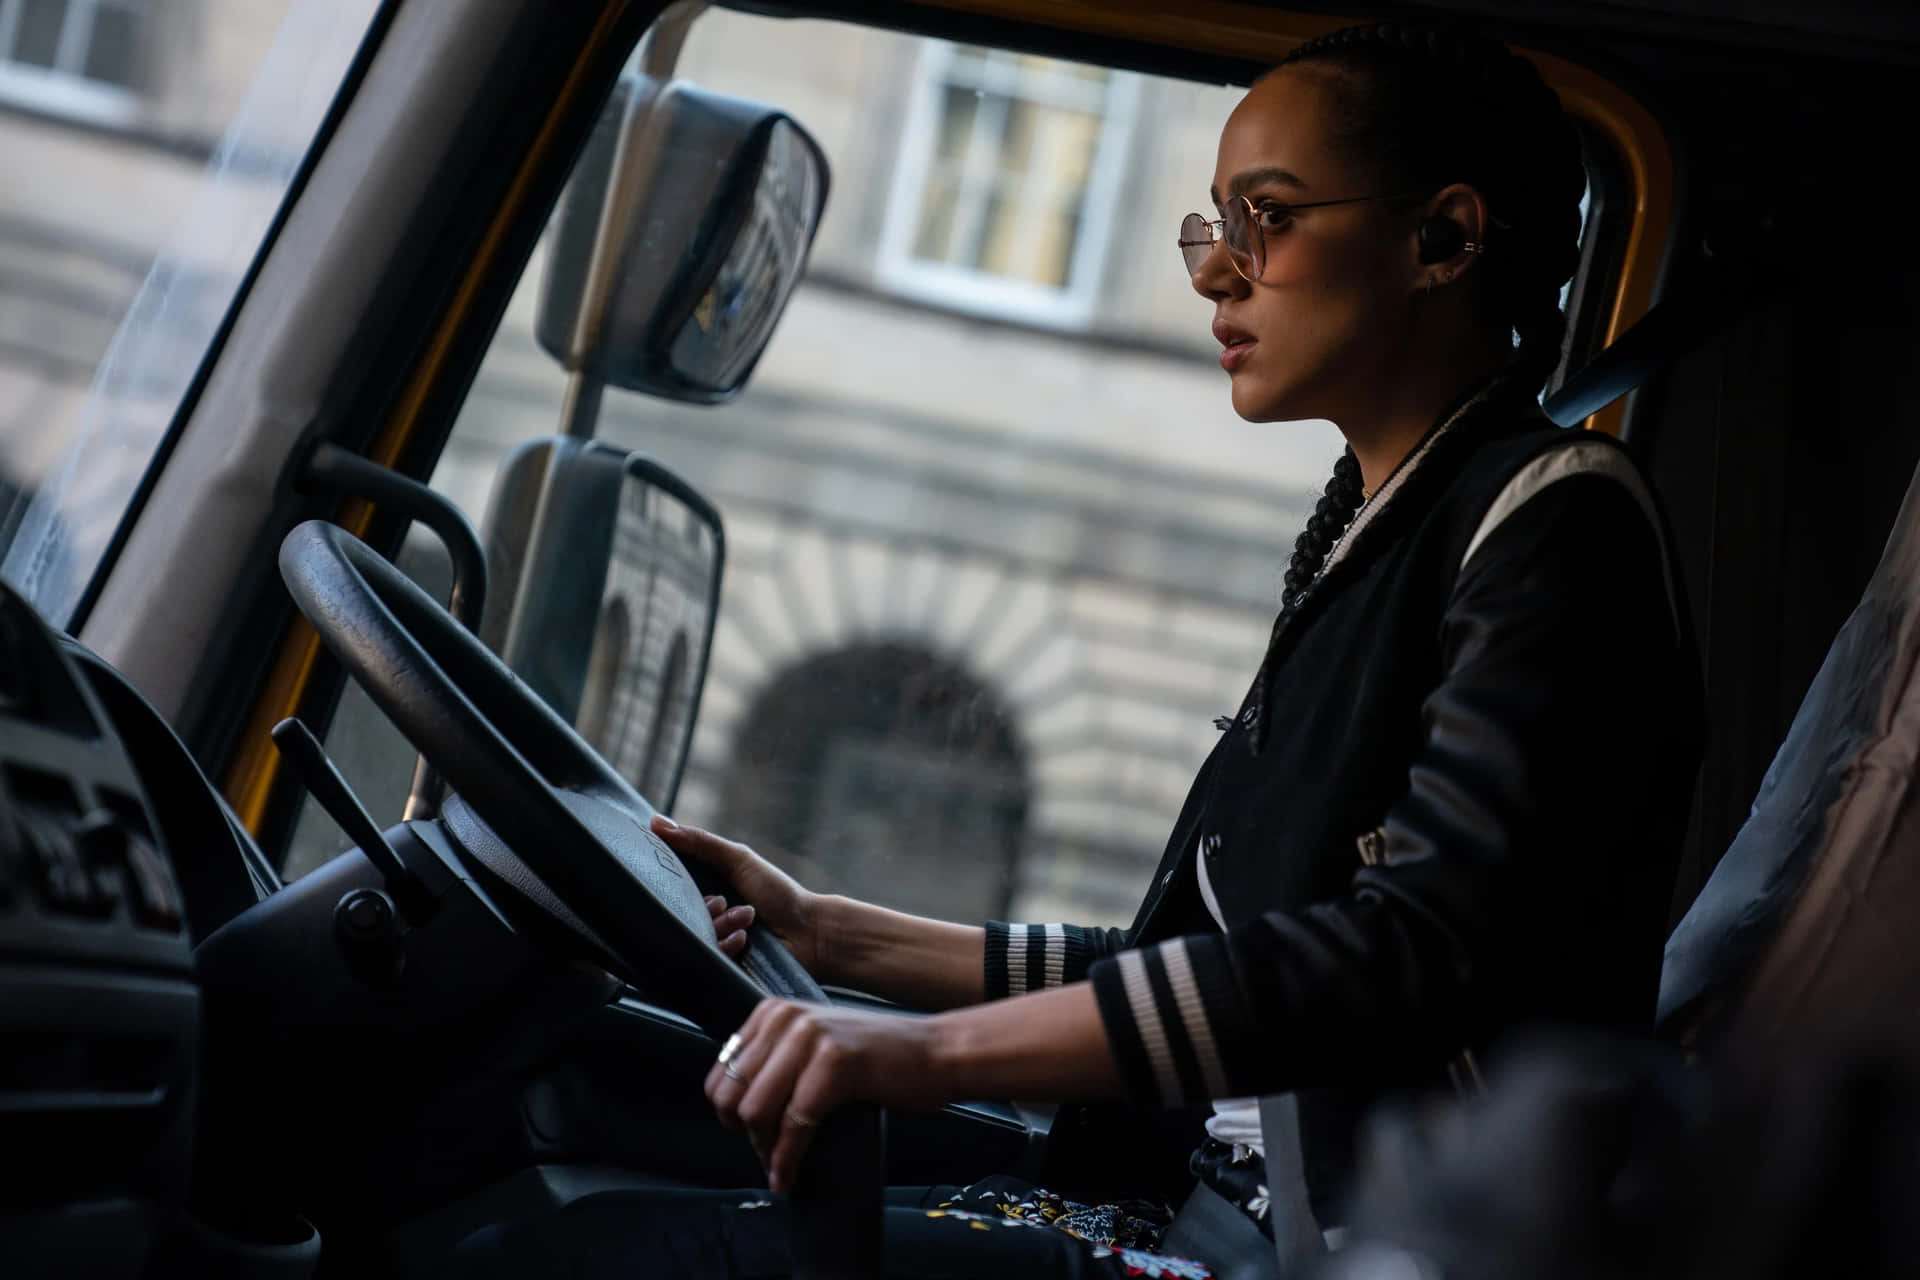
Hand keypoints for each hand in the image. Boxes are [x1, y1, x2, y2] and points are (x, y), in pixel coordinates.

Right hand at [651, 816, 827, 975]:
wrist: (810, 933)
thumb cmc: (779, 894)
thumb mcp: (739, 859)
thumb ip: (700, 842)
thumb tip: (656, 822)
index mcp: (705, 892)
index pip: (670, 888)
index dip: (670, 883)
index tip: (674, 878)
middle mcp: (705, 919)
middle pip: (679, 914)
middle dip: (704, 907)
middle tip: (723, 901)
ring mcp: (713, 944)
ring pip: (694, 936)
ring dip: (720, 924)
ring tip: (745, 919)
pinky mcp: (721, 969)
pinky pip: (707, 958)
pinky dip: (726, 945)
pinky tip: (744, 938)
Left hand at [706, 997, 953, 1192]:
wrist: (938, 1053)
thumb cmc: (882, 1058)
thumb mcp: (816, 1045)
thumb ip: (777, 1063)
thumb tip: (735, 1111)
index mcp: (774, 1012)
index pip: (720, 1075)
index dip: (731, 1117)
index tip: (752, 1138)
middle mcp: (786, 1017)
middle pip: (731, 1095)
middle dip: (745, 1136)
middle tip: (768, 1157)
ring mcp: (810, 1036)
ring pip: (755, 1110)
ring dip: (765, 1150)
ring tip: (782, 1167)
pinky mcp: (834, 1062)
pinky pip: (793, 1124)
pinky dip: (787, 1158)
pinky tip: (791, 1175)